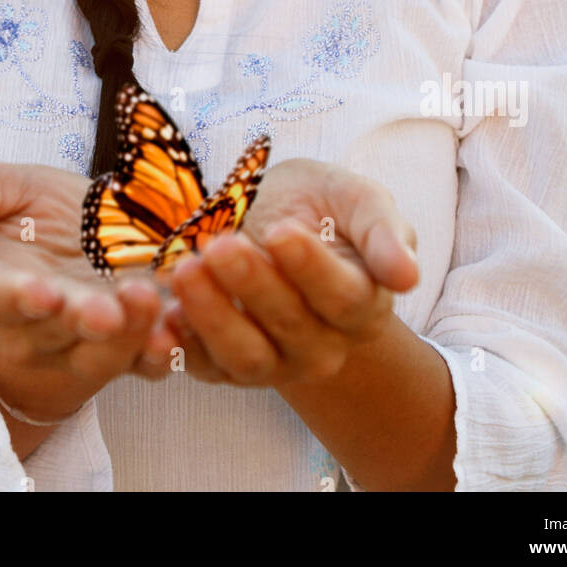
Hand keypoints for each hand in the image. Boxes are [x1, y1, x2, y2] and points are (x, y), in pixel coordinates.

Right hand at [0, 163, 173, 421]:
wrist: (85, 242)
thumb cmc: (35, 218)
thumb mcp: (5, 192)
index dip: (18, 299)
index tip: (42, 293)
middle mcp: (33, 328)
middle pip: (54, 334)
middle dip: (81, 323)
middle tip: (104, 312)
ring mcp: (80, 347)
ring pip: (100, 355)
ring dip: (126, 337)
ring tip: (148, 304)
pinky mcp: (125, 355)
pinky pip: (141, 367)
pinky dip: (159, 356)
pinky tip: (176, 337)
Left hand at [141, 158, 418, 387]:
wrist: (277, 220)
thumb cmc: (323, 207)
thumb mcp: (357, 199)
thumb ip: (384, 231)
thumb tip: (407, 276)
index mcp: (363, 304)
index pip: (343, 297)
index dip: (312, 269)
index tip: (282, 232)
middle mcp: (323, 345)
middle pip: (292, 327)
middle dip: (253, 286)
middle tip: (221, 245)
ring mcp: (274, 362)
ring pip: (246, 357)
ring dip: (212, 317)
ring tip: (185, 270)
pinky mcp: (224, 367)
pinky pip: (201, 367)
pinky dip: (177, 346)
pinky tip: (160, 312)